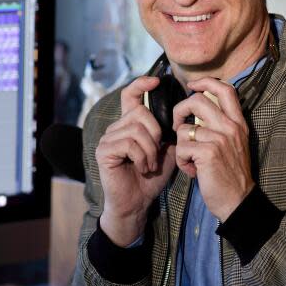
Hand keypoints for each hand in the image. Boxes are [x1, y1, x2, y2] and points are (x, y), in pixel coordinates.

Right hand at [96, 76, 176, 245]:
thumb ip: (169, 132)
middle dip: (155, 133)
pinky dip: (142, 157)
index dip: (141, 85)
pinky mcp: (104, 151)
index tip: (155, 81)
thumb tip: (181, 113)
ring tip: (150, 165)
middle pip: (140, 112)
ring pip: (137, 128)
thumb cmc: (151, 178)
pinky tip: (142, 168)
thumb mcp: (167, 152)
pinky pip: (129, 143)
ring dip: (150, 149)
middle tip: (157, 154)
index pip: (130, 96)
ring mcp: (107, 139)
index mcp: (129, 125)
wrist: (137, 203)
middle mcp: (115, 128)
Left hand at [172, 77, 254, 220]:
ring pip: (184, 128)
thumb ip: (220, 125)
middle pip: (197, 100)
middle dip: (179, 111)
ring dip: (180, 146)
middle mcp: (231, 127)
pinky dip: (181, 161)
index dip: (206, 82)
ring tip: (190, 160)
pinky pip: (181, 147)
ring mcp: (220, 139)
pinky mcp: (208, 153)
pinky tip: (192, 170)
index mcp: (237, 122)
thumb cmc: (230, 173)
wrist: (238, 201)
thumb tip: (196, 109)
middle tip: (178, 127)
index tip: (192, 85)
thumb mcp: (232, 144)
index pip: (225, 89)